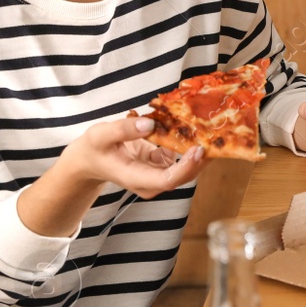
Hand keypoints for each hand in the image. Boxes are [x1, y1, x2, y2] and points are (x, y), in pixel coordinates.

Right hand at [63, 117, 206, 199]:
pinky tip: (198, 125)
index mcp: (136, 178)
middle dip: (201, 157)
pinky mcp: (164, 164)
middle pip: (184, 175)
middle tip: (214, 133)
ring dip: (200, 148)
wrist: (91, 159)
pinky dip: (190, 141)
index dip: (186, 167)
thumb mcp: (100, 135)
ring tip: (212, 126)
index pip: (167, 179)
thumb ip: (123, 130)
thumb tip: (149, 124)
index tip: (199, 149)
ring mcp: (159, 174)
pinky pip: (182, 155)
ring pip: (187, 165)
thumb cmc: (94, 148)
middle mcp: (151, 182)